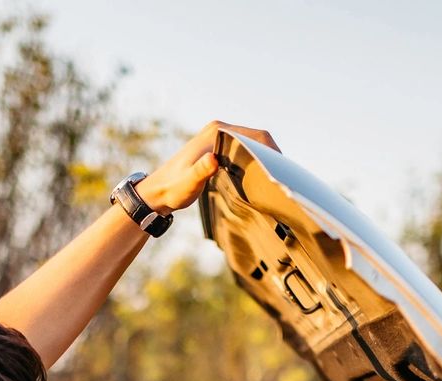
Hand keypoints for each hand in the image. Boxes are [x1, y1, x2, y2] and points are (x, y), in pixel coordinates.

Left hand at [135, 120, 279, 215]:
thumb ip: (200, 171)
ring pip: (252, 142)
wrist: (157, 192)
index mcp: (217, 132)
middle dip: (273, 154)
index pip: (256, 135)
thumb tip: (213, 160)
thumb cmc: (173, 189)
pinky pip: (244, 148)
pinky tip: (260, 175)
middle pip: (257, 137)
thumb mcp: (188, 183)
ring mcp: (218, 136)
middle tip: (284, 177)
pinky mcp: (218, 147)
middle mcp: (219, 129)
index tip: (283, 170)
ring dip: (265, 157)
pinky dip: (255, 158)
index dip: (273, 151)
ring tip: (276, 177)